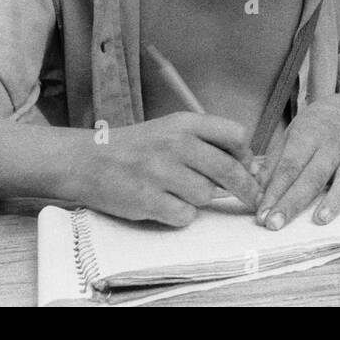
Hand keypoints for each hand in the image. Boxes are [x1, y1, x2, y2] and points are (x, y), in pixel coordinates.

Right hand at [81, 112, 262, 225]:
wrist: (86, 161)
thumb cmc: (136, 148)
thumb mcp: (170, 131)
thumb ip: (207, 143)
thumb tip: (251, 168)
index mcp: (184, 123)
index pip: (236, 135)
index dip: (247, 155)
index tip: (249, 168)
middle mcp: (175, 144)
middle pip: (229, 170)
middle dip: (246, 188)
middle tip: (253, 199)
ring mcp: (161, 172)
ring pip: (207, 195)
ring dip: (200, 198)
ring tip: (178, 190)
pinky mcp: (148, 200)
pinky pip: (186, 215)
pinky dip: (180, 215)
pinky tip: (165, 204)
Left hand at [255, 95, 339, 230]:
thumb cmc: (313, 129)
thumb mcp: (288, 137)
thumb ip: (273, 165)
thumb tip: (255, 193)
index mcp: (306, 137)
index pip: (288, 167)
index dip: (274, 192)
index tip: (262, 215)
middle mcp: (331, 145)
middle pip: (312, 177)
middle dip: (293, 202)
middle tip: (276, 223)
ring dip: (334, 199)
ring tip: (321, 219)